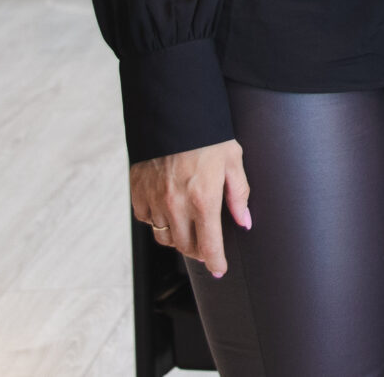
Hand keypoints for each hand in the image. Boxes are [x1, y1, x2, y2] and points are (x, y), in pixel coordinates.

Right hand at [131, 142, 249, 277]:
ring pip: (165, 237)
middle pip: (186, 247)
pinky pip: (146, 220)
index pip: (209, 245)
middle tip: (208, 247)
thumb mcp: (233, 160)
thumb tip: (245, 222)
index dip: (216, 262)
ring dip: (179, 238)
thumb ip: (239, 195)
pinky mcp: (137, 193)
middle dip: (199, 252)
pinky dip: (157, 221)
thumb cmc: (207, 135)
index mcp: (203, 199)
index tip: (219, 269)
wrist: (171, 113)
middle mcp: (176, 205)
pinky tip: (168, 210)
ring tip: (189, 228)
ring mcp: (154, 200)